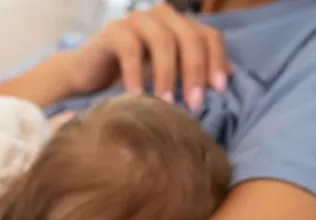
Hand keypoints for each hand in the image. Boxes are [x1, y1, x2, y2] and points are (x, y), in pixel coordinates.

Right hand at [67, 3, 229, 110]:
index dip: (217, 62)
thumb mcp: (168, 79)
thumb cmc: (132, 82)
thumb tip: (227, 82)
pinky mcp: (114, 31)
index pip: (209, 37)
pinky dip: (137, 75)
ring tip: (166, 105)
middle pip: (189, 38)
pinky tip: (137, 97)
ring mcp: (138, 21)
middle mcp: (162, 17)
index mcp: (180, 27)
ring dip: (168, 76)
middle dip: (195, 73)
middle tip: (194, 105)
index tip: (220, 92)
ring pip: (163, 42)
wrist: (89, 78)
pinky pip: (131, 49)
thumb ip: (193, 75)